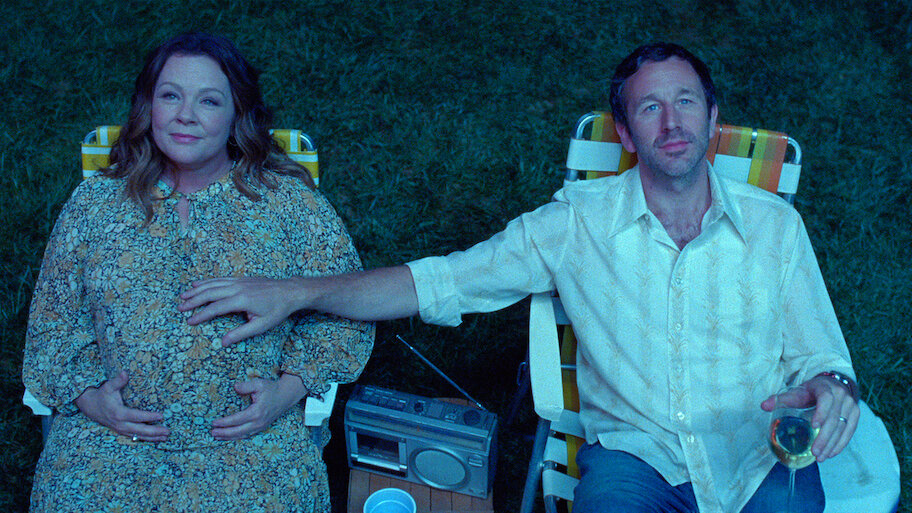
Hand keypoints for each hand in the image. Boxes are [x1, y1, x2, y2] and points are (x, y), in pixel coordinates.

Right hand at [74, 371, 168, 441]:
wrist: (90, 406)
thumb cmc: (102, 395)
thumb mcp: (108, 387)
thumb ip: (118, 381)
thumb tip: (125, 372)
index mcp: (119, 413)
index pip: (137, 416)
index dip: (149, 417)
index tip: (161, 415)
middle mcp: (120, 424)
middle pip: (140, 430)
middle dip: (154, 431)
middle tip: (167, 431)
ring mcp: (121, 429)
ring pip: (138, 436)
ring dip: (152, 437)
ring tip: (165, 437)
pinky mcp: (121, 431)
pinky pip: (135, 437)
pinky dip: (145, 439)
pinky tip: (156, 439)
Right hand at [179, 277, 301, 345]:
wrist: (290, 291)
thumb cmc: (277, 310)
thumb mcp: (262, 325)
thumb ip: (241, 333)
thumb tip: (223, 342)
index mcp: (241, 300)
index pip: (215, 308)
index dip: (201, 315)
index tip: (189, 321)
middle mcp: (238, 288)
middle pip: (210, 293)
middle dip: (193, 301)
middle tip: (180, 308)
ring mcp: (239, 281)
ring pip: (213, 284)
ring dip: (197, 290)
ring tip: (183, 296)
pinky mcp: (242, 278)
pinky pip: (220, 279)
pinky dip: (207, 281)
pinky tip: (198, 284)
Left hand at [210, 374, 305, 440]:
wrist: (285, 396)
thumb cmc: (271, 389)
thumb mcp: (259, 383)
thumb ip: (246, 386)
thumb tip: (235, 387)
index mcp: (256, 412)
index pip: (236, 420)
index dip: (224, 422)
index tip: (214, 422)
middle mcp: (258, 422)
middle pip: (238, 431)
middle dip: (224, 433)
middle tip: (212, 432)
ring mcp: (261, 426)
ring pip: (242, 435)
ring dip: (229, 437)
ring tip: (217, 436)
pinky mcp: (262, 427)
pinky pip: (247, 434)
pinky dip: (237, 437)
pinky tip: (230, 436)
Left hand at [761, 375, 858, 461]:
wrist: (835, 384)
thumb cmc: (813, 390)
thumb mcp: (798, 392)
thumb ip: (781, 399)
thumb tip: (763, 406)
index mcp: (825, 388)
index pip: (826, 399)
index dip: (821, 412)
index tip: (813, 425)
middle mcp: (841, 396)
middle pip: (834, 418)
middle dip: (824, 437)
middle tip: (815, 452)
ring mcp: (850, 405)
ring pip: (842, 427)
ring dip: (832, 444)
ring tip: (821, 457)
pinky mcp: (855, 414)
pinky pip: (850, 431)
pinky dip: (841, 443)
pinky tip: (831, 453)